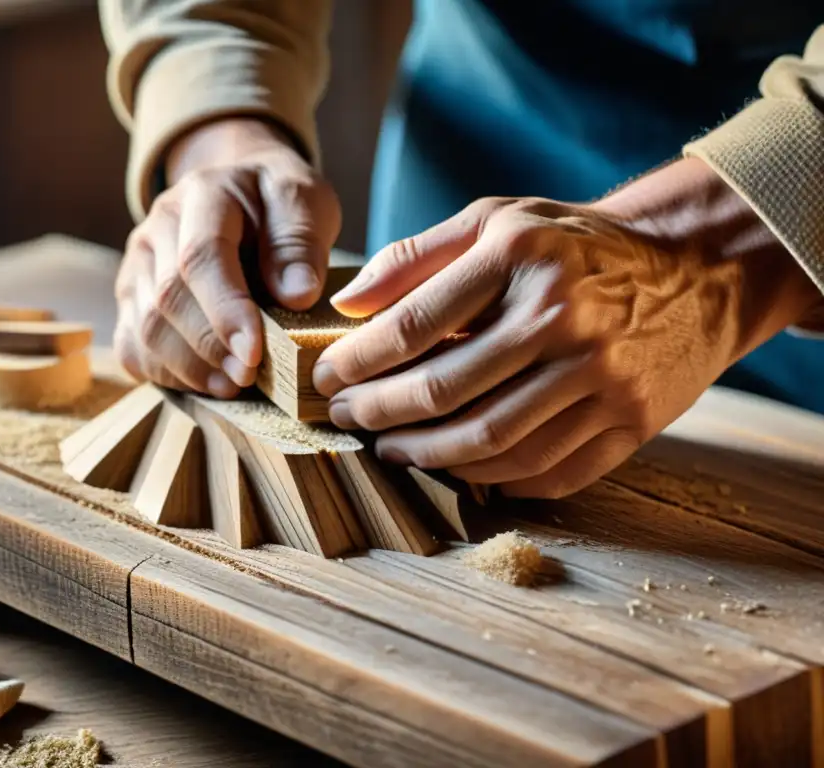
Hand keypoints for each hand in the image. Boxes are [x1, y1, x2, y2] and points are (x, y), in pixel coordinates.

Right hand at [114, 118, 340, 395]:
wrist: (241, 191)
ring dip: (188, 367)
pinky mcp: (131, 297)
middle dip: (209, 346)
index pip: (201, 256)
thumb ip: (301, 243)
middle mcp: (159, 227)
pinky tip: (206, 383)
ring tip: (232, 385)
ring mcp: (137, 263)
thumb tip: (296, 295)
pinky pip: (132, 346)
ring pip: (145, 327)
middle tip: (249, 375)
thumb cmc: (277, 204)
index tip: (253, 351)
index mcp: (204, 195)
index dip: (225, 309)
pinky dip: (166, 375)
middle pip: (167, 298)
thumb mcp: (306, 201)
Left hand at [312, 158, 819, 497]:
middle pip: (444, 391)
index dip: (357, 360)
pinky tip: (456, 466)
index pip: (414, 324)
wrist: (694, 270)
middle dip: (378, 413)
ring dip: (425, 455)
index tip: (328, 376)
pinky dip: (489, 479)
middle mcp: (563, 319)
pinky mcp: (630, 423)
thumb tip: (347, 305)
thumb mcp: (498, 220)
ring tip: (391, 447)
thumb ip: (417, 256)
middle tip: (347, 418)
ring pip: (490, 443)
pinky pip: (545, 472)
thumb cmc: (573, 245)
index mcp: (521, 258)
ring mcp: (602, 378)